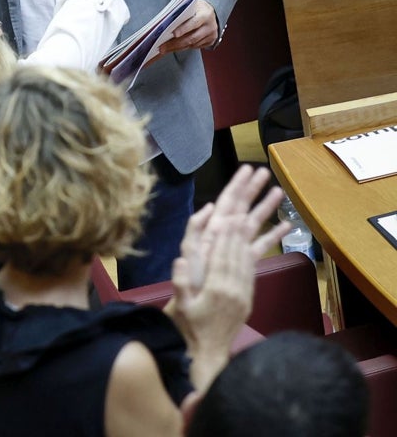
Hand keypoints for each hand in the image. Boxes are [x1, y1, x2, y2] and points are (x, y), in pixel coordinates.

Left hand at [157, 0, 217, 53]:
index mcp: (206, 15)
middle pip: (192, 38)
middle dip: (175, 43)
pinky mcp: (210, 42)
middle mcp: (210, 26)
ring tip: (164, 49)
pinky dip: (182, 48)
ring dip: (176, 48)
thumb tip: (166, 17)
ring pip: (191, 45)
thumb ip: (181, 9)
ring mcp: (211, 36)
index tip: (173, 34)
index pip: (194, 23)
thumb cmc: (197, 7)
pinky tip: (172, 48)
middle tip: (162, 47)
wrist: (210, 12)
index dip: (184, 29)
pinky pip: (194, 47)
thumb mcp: (191, 3)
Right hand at [170, 225, 253, 392]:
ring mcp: (243, 296)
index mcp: (216, 290)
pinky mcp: (248, 301)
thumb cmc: (190, 329)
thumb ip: (180, 284)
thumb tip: (179, 259)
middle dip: (239, 232)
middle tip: (242, 212)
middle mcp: (233, 290)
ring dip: (247, 242)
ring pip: (246, 263)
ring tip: (249, 223)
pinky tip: (250, 248)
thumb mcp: (181, 308)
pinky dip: (250, 257)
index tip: (228, 217)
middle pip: (237, 255)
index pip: (222, 256)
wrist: (209, 354)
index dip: (226, 236)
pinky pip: (250, 274)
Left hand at [181, 166, 289, 282]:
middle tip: (265, 172)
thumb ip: (196, 228)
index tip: (248, 168)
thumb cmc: (190, 280)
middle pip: (240, 206)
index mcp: (212, 230)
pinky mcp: (244, 263)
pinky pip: (260, 245)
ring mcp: (235, 248)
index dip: (237, 185)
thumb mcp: (189, 253)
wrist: (196, 308)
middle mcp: (224, 235)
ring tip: (279, 192)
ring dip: (265, 207)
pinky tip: (287, 227)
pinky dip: (273, 235)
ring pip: (253, 223)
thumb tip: (211, 206)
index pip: (226, 201)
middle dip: (252, 189)